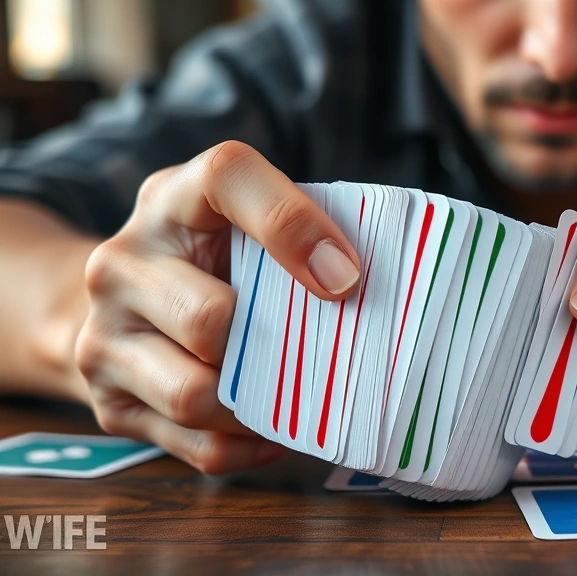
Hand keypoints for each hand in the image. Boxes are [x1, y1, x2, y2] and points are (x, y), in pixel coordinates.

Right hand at [75, 141, 360, 472]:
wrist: (122, 305)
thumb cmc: (215, 259)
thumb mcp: (246, 222)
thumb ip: (304, 230)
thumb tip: (382, 287)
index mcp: (173, 197)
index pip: (227, 176)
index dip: (291, 222)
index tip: (348, 276)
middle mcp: (123, 261)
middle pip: (209, 320)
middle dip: (273, 343)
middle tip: (315, 346)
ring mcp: (103, 335)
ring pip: (196, 396)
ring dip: (259, 405)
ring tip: (294, 390)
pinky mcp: (106, 402)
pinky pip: (196, 446)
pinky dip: (248, 445)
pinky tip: (272, 428)